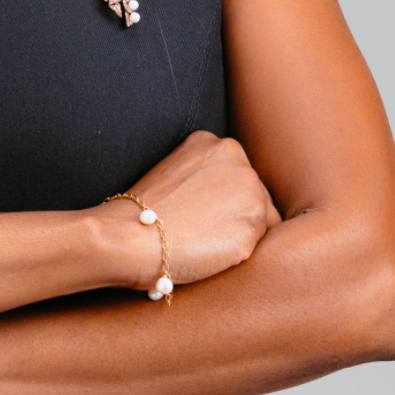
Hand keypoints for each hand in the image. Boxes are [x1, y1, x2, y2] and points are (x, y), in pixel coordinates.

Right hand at [109, 131, 281, 289]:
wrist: (132, 235)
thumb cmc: (144, 212)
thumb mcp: (174, 172)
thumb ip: (203, 175)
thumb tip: (222, 199)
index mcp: (214, 144)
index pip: (236, 175)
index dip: (220, 201)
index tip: (200, 214)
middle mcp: (238, 159)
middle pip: (254, 194)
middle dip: (235, 215)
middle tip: (202, 231)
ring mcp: (250, 189)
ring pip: (262, 218)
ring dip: (240, 233)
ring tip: (205, 242)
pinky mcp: (256, 221)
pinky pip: (259, 242)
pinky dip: (240, 251)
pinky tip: (212, 251)